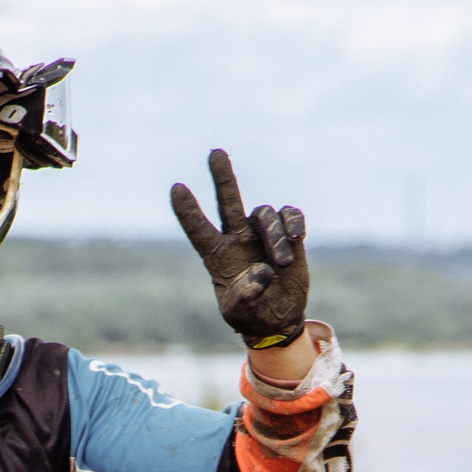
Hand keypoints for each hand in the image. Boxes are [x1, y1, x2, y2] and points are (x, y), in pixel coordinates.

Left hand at [170, 149, 309, 346]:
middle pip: (227, 201)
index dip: (187, 211)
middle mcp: (237, 238)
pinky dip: (292, 222)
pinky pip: (288, 214)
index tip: (176, 188)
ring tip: (282, 264)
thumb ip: (245, 296)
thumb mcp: (238, 313)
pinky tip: (295, 238)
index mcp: (216, 255)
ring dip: (274, 236)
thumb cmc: (250, 315)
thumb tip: (262, 270)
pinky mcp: (288, 234)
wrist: (278, 318)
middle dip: (222, 177)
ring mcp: (262, 233)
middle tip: (215, 153)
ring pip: (264, 215)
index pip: (198, 229)